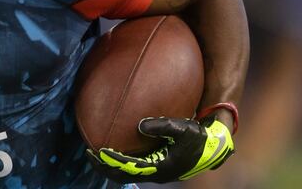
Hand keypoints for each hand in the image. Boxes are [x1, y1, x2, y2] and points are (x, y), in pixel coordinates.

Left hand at [86, 116, 233, 182]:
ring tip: (95, 152)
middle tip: (89, 153)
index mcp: (161, 168)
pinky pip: (132, 166)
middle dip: (105, 166)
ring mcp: (155, 170)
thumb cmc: (199, 137)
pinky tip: (112, 147)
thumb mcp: (184, 129)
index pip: (130, 168)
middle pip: (123, 176)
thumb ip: (163, 126)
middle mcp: (155, 173)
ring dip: (110, 165)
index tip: (98, 151)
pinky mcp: (155, 164)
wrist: (212, 147)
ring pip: (126, 173)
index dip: (113, 161)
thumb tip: (140, 124)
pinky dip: (119, 160)